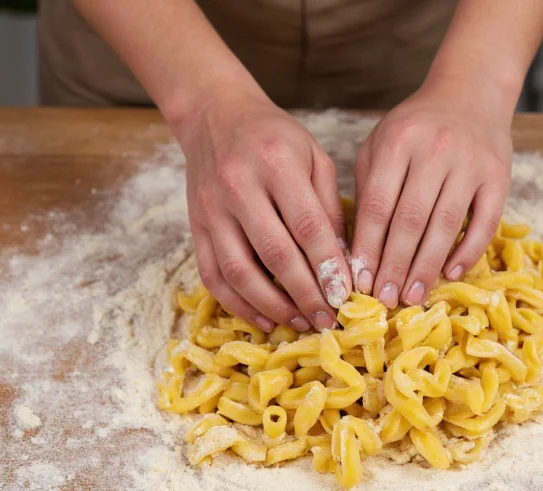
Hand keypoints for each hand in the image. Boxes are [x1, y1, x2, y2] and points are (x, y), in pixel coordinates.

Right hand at [174, 85, 350, 331]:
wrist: (215, 116)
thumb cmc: (275, 137)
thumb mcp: (313, 156)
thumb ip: (329, 206)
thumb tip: (344, 262)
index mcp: (276, 163)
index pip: (307, 225)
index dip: (327, 266)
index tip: (346, 295)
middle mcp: (239, 186)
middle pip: (275, 253)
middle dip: (305, 293)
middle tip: (328, 319)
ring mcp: (212, 209)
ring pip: (239, 270)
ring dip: (272, 305)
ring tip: (300, 323)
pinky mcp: (196, 227)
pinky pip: (212, 274)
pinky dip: (237, 303)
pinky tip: (263, 319)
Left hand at [351, 83, 512, 307]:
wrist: (471, 93)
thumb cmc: (416, 128)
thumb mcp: (381, 144)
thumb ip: (368, 188)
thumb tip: (357, 248)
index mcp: (398, 142)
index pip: (378, 206)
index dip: (368, 248)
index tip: (360, 281)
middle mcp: (435, 150)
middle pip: (410, 220)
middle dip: (395, 265)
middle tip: (385, 299)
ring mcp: (470, 163)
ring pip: (445, 225)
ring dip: (427, 266)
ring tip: (412, 296)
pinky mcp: (499, 176)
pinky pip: (485, 222)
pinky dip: (468, 251)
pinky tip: (450, 274)